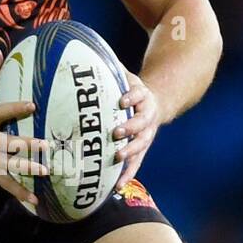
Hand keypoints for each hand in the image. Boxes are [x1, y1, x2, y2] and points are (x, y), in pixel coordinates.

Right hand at [0, 46, 49, 206]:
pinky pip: (4, 183)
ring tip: (45, 171)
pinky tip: (34, 201)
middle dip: (25, 144)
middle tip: (46, 145)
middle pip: (6, 142)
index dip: (15, 108)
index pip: (0, 112)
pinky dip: (18, 192)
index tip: (33, 104)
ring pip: (7, 164)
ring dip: (26, 168)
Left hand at [112, 68, 160, 188]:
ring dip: (130, 152)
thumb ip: (110, 69)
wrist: (155, 103)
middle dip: (130, 128)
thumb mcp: (125, 76)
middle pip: (141, 123)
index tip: (122, 100)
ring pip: (141, 145)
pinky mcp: (142, 149)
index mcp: (143, 97)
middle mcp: (147, 116)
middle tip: (117, 132)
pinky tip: (117, 187)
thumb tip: (87, 55)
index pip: (139, 95)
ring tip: (118, 158)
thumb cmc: (131, 90)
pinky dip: (128, 174)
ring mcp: (146, 134)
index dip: (131, 97)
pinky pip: (137, 163)